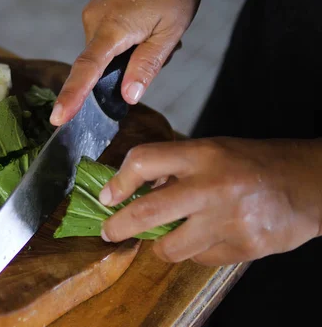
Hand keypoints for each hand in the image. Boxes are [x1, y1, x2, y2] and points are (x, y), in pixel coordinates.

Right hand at [50, 0, 202, 125]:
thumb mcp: (169, 33)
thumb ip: (146, 66)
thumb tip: (128, 97)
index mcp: (112, 28)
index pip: (87, 69)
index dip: (72, 96)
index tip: (58, 118)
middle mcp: (94, 21)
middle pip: (98, 65)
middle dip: (125, 69)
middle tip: (161, 51)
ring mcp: (92, 14)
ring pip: (104, 54)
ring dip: (127, 55)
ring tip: (154, 34)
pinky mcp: (95, 11)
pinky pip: (104, 40)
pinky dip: (123, 43)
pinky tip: (143, 29)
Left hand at [99, 137, 321, 265]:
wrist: (311, 185)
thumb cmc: (254, 164)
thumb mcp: (213, 150)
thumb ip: (176, 168)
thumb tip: (132, 189)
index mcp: (203, 155)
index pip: (144, 161)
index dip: (119, 181)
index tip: (108, 196)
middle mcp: (212, 187)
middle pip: (146, 213)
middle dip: (118, 226)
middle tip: (109, 231)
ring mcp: (228, 221)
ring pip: (170, 248)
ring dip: (161, 245)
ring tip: (171, 234)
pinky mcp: (242, 249)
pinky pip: (199, 259)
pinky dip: (196, 251)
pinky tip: (210, 236)